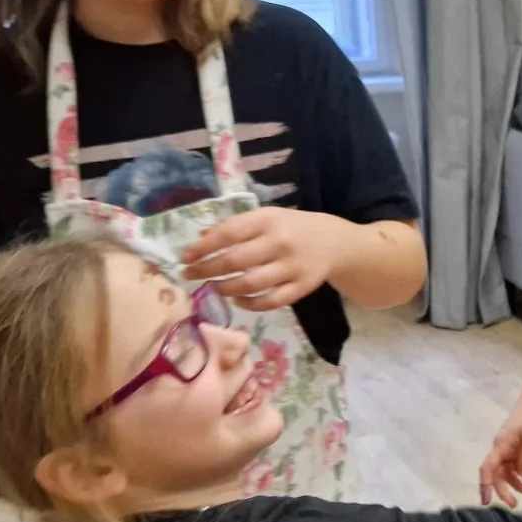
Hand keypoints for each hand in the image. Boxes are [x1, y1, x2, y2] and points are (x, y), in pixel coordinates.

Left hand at [181, 208, 350, 309]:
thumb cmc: (293, 228)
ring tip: (213, 288)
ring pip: (250, 284)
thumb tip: (201, 239)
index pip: (228, 233)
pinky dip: (250, 304)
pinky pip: (270, 301)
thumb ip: (237, 227)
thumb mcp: (268, 218)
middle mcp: (280, 243)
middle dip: (206, 270)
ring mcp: (292, 267)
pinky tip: (237, 300)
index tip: (185, 256)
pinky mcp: (301, 288)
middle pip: (235, 261)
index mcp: (268, 220)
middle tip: (190, 275)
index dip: (203, 247)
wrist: (336, 243)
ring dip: (225, 288)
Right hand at [479, 393, 521, 506]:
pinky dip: (521, 475)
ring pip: (506, 472)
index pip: (487, 469)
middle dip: (503, 491)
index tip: (486, 501)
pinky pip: (515, 466)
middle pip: (496, 474)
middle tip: (514, 505)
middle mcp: (501, 449)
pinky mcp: (516, 447)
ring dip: (515, 484)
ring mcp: (508, 448)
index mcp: (500, 446)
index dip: (485, 485)